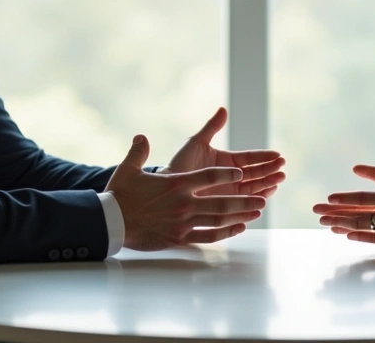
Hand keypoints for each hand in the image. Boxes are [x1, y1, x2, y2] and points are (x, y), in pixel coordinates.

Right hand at [105, 134, 265, 250]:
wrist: (110, 223)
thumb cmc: (119, 195)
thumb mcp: (128, 168)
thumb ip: (139, 151)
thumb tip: (141, 136)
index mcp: (177, 183)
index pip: (210, 176)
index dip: (228, 174)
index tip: (241, 172)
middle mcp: (184, 203)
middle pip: (223, 201)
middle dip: (245, 198)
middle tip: (264, 196)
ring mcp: (183, 222)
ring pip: (219, 220)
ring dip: (241, 215)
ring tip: (257, 211)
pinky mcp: (179, 238)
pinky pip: (208, 236)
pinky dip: (226, 233)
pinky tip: (239, 229)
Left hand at [160, 107, 285, 197]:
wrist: (166, 188)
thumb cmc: (180, 164)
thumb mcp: (196, 143)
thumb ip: (211, 127)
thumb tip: (224, 109)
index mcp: (227, 161)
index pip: (250, 158)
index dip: (264, 157)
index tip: (278, 155)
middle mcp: (231, 177)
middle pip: (256, 174)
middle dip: (270, 171)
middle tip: (282, 168)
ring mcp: (230, 193)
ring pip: (254, 189)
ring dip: (267, 185)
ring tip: (278, 181)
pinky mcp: (226, 207)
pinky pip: (244, 205)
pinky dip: (255, 202)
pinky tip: (264, 199)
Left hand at [313, 139, 374, 249]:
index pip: (364, 199)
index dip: (345, 198)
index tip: (329, 198)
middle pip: (357, 215)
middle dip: (334, 213)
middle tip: (316, 212)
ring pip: (362, 228)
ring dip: (342, 225)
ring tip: (325, 224)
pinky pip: (374, 240)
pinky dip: (359, 236)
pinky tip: (347, 234)